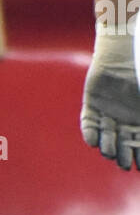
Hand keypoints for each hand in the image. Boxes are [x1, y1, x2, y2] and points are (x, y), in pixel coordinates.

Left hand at [81, 31, 139, 169]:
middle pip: (123, 145)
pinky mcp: (92, 105)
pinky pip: (88, 123)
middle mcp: (123, 119)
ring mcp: (107, 113)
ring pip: (106, 137)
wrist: (125, 49)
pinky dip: (89, 133)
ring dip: (108, 147)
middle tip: (124, 165)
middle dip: (124, 156)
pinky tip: (93, 141)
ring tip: (110, 153)